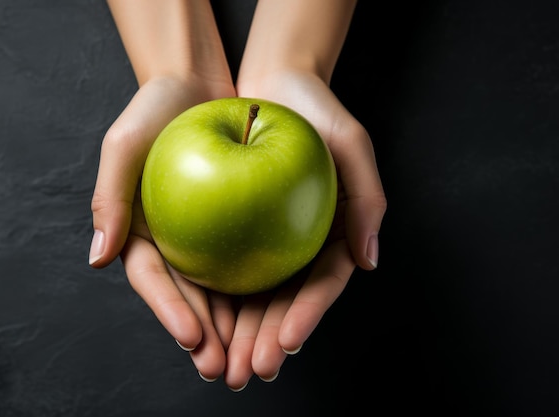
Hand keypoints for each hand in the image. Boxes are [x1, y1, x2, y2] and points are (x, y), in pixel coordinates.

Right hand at [90, 75, 236, 380]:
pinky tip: (278, 318)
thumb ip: (109, 197)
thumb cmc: (155, 109)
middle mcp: (173, 241)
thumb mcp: (124, 143)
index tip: (191, 338)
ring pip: (221, 293)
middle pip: (188, 298)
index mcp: (140, 232)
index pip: (153, 280)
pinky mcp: (239, 227)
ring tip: (250, 361)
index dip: (169, 312)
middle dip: (205, 339)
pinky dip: (262, 295)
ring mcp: (206, 237)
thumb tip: (98, 260)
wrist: (199, 85)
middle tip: (222, 369)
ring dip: (235, 331)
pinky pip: (252, 265)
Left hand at [208, 69, 386, 388]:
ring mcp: (267, 240)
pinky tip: (200, 327)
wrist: (271, 85)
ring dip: (239, 335)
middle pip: (285, 301)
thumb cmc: (317, 110)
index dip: (307, 315)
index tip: (287, 341)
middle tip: (250, 371)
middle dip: (268, 341)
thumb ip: (367, 198)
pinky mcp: (234, 230)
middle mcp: (299, 244)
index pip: (322, 283)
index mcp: (333, 234)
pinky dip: (213, 300)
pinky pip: (222, 269)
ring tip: (224, 367)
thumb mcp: (351, 144)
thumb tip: (369, 262)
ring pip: (252, 297)